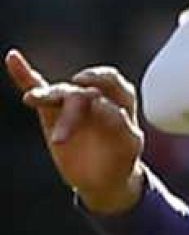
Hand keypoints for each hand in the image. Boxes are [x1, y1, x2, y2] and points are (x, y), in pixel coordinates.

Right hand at [6, 50, 146, 214]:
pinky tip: (12, 58)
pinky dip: (24, 74)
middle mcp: (95, 95)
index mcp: (121, 98)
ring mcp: (72, 102)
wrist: (104, 176)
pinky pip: (37, 88)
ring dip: (44, 95)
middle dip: (71, 113)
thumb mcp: (129, 146)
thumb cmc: (122, 158)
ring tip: (30, 99)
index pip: (111, 82)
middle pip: (81, 92)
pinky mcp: (52, 111)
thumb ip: (122, 126)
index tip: (94, 101)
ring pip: (57, 93)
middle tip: (60, 141)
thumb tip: (102, 104)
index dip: (102, 83)